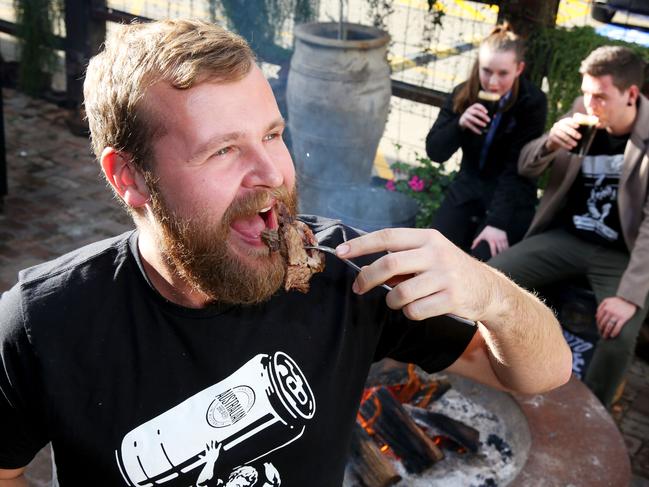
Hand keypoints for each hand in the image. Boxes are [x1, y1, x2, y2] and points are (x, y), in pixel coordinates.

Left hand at [335, 228, 494, 321]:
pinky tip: (418, 308)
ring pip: (400, 293)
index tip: (340, 251)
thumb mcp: (429, 255)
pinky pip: (414, 311)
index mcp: (427, 238)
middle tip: (359, 288)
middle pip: (389, 265)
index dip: (361, 244)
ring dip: (392, 301)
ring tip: (398, 300)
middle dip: (368, 278)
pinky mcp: (451, 299)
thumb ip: (400, 259)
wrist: (488, 289)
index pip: (387, 236)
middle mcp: (436, 253)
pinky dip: (409, 313)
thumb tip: (364, 269)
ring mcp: (445, 277)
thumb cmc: (448, 270)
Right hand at [459, 103, 490, 134]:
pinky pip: (470, 126)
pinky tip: (480, 132)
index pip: (476, 105)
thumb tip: (494, 116)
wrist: (462, 121)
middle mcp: (468, 110)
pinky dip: (475, 129)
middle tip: (489, 120)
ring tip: (485, 125)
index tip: (487, 112)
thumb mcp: (477, 114)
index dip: (482, 108)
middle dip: (483, 116)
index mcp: (472, 107)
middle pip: (476, 112)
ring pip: (473, 119)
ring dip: (479, 122)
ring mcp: (465, 116)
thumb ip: (484, 114)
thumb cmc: (472, 117)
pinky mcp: (463, 122)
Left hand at [471, 225, 508, 256]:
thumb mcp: (481, 235)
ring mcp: (502, 239)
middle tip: (500, 260)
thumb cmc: (487, 230)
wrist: (495, 223)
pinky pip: (507, 244)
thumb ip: (477, 241)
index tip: (494, 259)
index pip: (493, 250)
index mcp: (492, 241)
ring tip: (503, 257)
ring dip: (504, 253)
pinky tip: (507, 252)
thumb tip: (472, 247)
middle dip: (500, 255)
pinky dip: (507, 249)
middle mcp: (497, 240)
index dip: (494, 255)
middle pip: (500, 250)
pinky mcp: (505, 237)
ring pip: (504, 248)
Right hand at [545, 116, 580, 151]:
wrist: (554, 140)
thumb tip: (592, 125)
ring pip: (562, 135)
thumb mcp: (570, 129)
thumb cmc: (565, 134)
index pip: (568, 120)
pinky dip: (565, 145)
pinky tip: (570, 147)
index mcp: (563, 121)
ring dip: (569, 140)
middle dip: (573, 133)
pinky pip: (558, 141)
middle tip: (580, 137)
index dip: (573, 123)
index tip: (578, 126)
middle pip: (565, 128)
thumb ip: (578, 127)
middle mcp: (558, 125)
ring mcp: (553, 131)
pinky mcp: (551, 137)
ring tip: (575, 144)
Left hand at [595, 296, 636, 338]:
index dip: (598, 324)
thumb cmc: (617, 300)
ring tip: (605, 336)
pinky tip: (612, 335)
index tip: (598, 328)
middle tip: (601, 334)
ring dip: (606, 332)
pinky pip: (617, 327)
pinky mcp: (623, 319)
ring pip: (609, 326)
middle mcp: (610, 312)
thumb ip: (600, 307)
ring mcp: (616, 316)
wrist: (629, 299)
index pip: (599, 318)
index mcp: (605, 308)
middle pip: (603, 323)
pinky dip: (614, 332)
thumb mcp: (606, 301)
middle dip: (601, 330)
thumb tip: (596, 316)